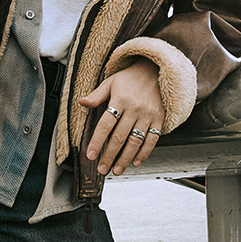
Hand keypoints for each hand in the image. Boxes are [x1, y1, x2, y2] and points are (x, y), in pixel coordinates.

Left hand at [78, 58, 163, 175]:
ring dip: (125, 159)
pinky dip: (144, 153)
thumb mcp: (111, 82)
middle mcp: (135, 109)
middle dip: (109, 155)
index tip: (90, 155)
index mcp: (120, 99)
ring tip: (117, 170)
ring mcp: (148, 115)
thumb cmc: (130, 78)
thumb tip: (81, 102)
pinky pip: (152, 140)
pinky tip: (136, 162)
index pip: (105, 125)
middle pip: (119, 137)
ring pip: (135, 141)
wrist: (156, 70)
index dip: (97, 141)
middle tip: (102, 169)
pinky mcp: (159, 119)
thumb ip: (97, 95)